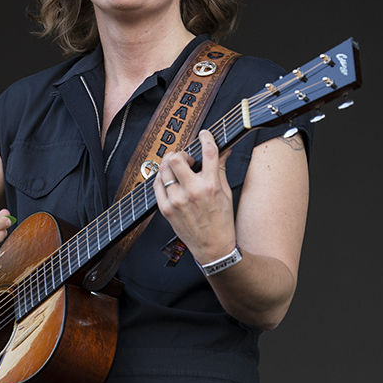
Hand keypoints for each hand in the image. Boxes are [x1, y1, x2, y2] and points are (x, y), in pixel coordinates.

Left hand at [152, 130, 235, 263]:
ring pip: (163, 169)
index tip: (204, 134)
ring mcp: (176, 201)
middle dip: (181, 153)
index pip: (209, 152)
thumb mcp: (226, 193)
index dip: (206, 137)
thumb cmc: (221, 221)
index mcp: (211, 186)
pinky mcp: (165, 209)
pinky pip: (156, 184)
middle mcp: (192, 192)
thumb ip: (220, 169)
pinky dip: (162, 178)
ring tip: (177, 169)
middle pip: (176, 159)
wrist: (213, 248)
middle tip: (186, 158)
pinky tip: (169, 181)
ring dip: (170, 164)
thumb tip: (222, 150)